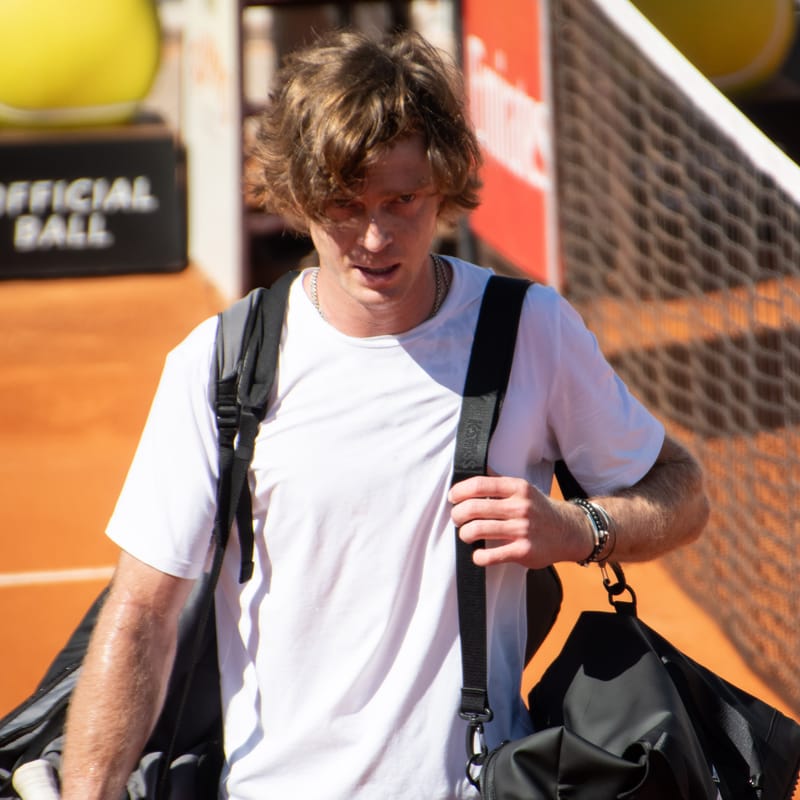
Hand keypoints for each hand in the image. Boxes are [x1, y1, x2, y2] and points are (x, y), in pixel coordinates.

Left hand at [448, 474, 583, 568]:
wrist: (569, 532)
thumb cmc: (539, 510)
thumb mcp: (524, 490)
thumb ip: (499, 485)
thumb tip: (469, 481)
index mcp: (517, 488)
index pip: (479, 484)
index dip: (460, 491)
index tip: (453, 498)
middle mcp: (520, 507)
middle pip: (474, 508)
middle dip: (457, 515)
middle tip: (457, 519)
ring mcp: (522, 529)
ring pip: (478, 530)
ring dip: (465, 534)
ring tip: (466, 535)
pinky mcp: (524, 551)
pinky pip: (491, 555)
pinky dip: (478, 556)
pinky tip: (478, 554)